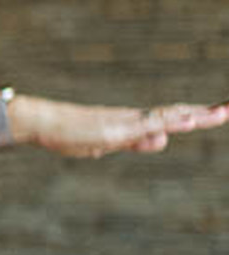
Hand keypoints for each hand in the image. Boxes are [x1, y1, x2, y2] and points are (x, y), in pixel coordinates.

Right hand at [12, 94, 228, 158]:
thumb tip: (164, 139)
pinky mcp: (116, 127)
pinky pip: (148, 124)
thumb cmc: (70, 133)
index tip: (222, 111)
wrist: (43, 122)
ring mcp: (127, 121)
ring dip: (196, 116)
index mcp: (136, 123)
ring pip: (168, 117)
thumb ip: (136, 142)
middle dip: (206, 113)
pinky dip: (170, 121)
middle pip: (178, 113)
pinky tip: (187, 121)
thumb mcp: (108, 143)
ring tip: (221, 113)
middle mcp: (136, 118)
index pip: (174, 117)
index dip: (199, 115)